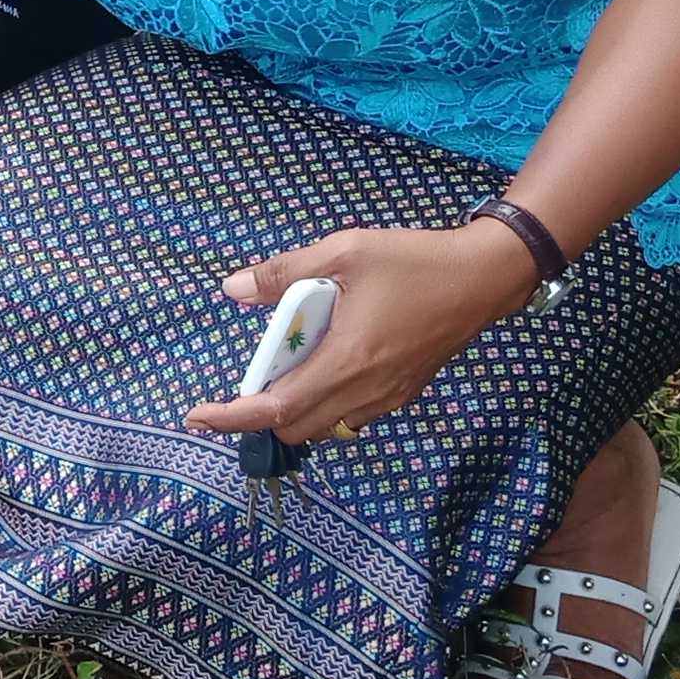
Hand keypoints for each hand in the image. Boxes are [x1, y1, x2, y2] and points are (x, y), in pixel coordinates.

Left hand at [184, 221, 538, 445]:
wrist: (484, 277)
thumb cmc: (414, 260)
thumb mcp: (345, 251)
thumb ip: (285, 272)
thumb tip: (233, 288)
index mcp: (346, 361)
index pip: (275, 409)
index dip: (231, 418)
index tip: (196, 416)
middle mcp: (365, 392)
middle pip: (294, 427)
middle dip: (260, 413)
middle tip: (247, 377)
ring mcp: (387, 398)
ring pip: (323, 426)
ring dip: (294, 408)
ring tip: (286, 365)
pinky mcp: (403, 393)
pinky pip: (349, 414)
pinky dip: (324, 401)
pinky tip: (326, 360)